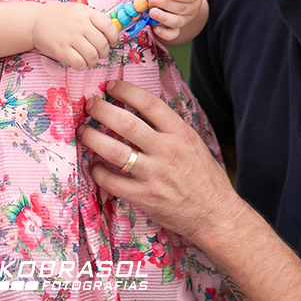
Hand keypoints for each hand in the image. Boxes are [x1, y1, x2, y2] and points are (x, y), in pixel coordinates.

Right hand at [31, 2, 119, 70]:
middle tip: (99, 53)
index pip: (108, 26)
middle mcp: (79, 24)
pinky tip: (79, 62)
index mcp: (86, 13)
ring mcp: (70, 37)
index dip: (114, 37)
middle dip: (104, 52)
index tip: (111, 42)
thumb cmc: (60, 17)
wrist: (36, 21)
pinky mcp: (61, 50)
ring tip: (89, 59)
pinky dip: (82, 66)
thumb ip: (94, 19)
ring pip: (92, 55)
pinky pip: (79, 63)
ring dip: (94, 61)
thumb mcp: (79, 10)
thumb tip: (111, 34)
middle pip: (102, 44)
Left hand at [79, 79, 235, 243]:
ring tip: (84, 131)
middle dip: (102, 110)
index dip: (126, 90)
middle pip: (126, 124)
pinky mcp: (145, 197)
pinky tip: (94, 166)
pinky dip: (98, 172)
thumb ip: (169, 128)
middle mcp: (167, 151)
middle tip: (90, 104)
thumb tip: (140, 109)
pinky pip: (113, 182)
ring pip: (115, 152)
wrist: (216, 215)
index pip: (149, 103)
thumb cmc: (204, 177)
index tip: (111, 85)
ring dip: (93, 139)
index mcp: (180, 134)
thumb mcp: (193, 143)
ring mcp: (155, 175)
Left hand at [142, 0, 203, 43]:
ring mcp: (185, 19)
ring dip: (163, 18)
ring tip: (151, 12)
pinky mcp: (177, 28)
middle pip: (181, 8)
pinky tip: (155, 28)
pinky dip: (164, 34)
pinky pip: (173, 34)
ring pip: (177, 21)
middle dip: (165, 4)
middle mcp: (192, 7)